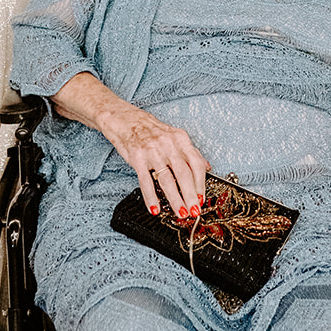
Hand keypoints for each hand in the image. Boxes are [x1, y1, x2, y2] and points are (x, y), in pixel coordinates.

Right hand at [100, 101, 208, 219]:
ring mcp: (152, 151)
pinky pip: (145, 181)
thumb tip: (205, 166)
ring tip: (180, 212)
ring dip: (175, 199)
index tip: (202, 197)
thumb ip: (189, 152)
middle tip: (194, 210)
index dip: (200, 182)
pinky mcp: (137, 158)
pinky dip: (151, 197)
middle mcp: (168, 144)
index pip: (196, 162)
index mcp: (180, 138)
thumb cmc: (149, 129)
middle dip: (190, 195)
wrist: (124, 118)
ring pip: (167, 179)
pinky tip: (155, 208)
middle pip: (183, 173)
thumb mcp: (173, 135)